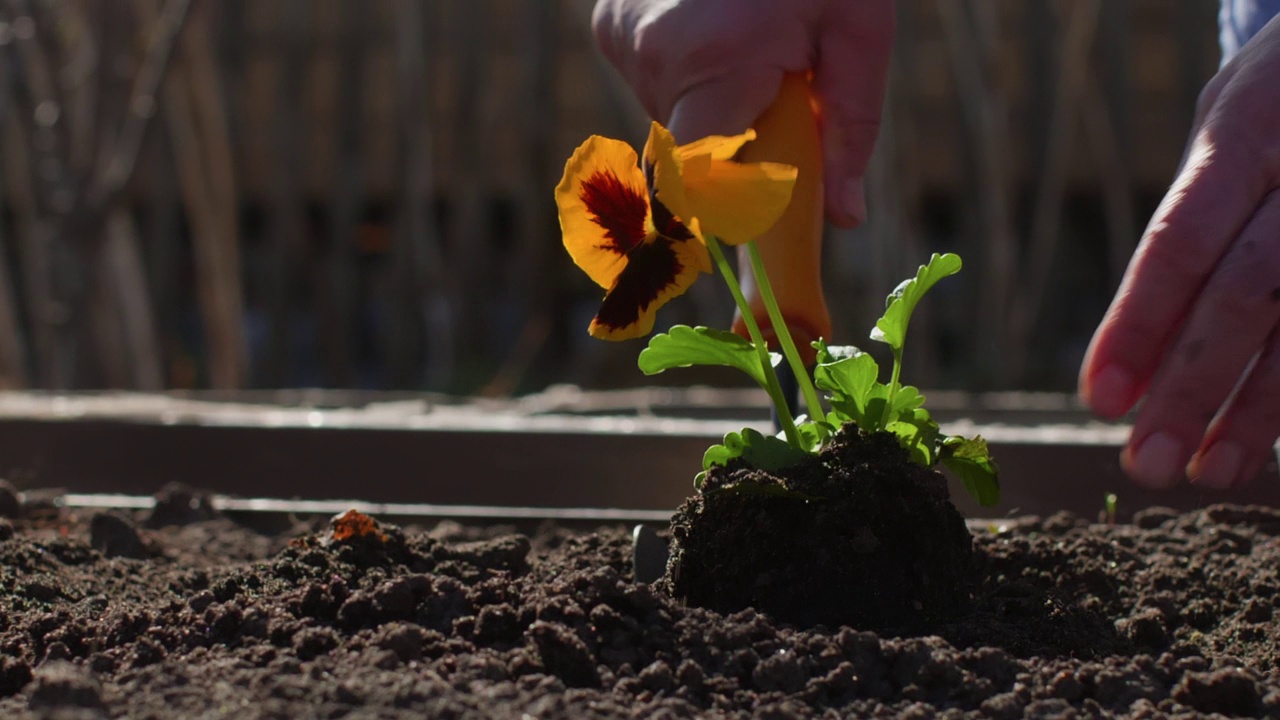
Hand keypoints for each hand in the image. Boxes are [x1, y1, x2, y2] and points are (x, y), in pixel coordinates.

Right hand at [591, 0, 893, 226]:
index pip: (696, 184)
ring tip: (748, 50)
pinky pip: (652, 81)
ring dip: (712, 107)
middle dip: (733, 148)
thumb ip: (851, 129)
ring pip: (670, 118)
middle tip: (776, 98)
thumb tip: (845, 218)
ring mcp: (621, 35)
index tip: (745, 231)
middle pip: (689, 154)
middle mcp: (652, 54)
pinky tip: (714, 32)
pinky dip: (687, 75)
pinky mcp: (609, 22)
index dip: (721, 214)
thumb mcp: (859, 31)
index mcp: (718, 60)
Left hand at [1079, 15, 1279, 489]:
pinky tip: (1266, 438)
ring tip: (1211, 471)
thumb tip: (1134, 350)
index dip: (1138, 324)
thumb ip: (1192, 224)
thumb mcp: (1229, 132)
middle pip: (1247, 292)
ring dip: (1259, 411)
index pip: (1181, 238)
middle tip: (1146, 465)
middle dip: (1191, 387)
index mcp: (1248, 128)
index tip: (1100, 401)